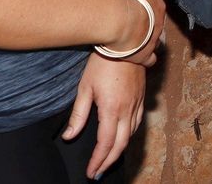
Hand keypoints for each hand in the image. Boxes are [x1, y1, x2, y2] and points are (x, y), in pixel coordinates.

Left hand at [63, 53, 146, 177]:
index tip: (91, 172)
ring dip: (120, 149)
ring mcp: (137, 103)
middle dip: (109, 161)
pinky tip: (123, 136)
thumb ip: (78, 114)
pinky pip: (137, 122)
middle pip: (121, 144)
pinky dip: (130, 135)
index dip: (98, 160)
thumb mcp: (85, 87)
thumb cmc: (103, 62)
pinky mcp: (141, 96)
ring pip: (131, 134)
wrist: (127, 41)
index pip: (105, 143)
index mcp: (112, 109)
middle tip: (99, 172)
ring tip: (108, 158)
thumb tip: (69, 136)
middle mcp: (127, 109)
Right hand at [106, 0, 165, 66]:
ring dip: (146, 43)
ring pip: (155, 43)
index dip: (146, 11)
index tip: (135, 12)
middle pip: (156, 26)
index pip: (156, 9)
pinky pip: (150, 60)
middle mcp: (159, 24)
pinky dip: (146, 59)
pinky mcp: (144, 55)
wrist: (121, 21)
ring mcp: (153, 41)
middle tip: (133, 27)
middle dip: (147, 27)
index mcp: (158, 7)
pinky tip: (138, 57)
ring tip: (134, 42)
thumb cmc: (126, 0)